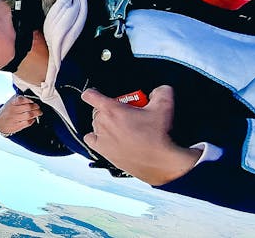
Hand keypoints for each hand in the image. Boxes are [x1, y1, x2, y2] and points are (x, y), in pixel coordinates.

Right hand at [0, 95, 42, 135]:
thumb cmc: (7, 111)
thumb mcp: (10, 102)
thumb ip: (19, 98)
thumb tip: (30, 99)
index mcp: (11, 103)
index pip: (21, 99)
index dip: (29, 100)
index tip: (32, 101)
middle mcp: (12, 110)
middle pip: (27, 107)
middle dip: (36, 107)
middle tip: (38, 107)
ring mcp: (14, 119)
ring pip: (29, 115)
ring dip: (36, 113)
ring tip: (39, 112)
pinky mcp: (17, 126)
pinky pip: (27, 123)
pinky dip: (32, 120)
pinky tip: (33, 118)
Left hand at [81, 86, 201, 185]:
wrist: (159, 162)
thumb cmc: (158, 136)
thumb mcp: (164, 106)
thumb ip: (161, 92)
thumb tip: (157, 91)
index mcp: (112, 110)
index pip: (91, 96)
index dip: (92, 92)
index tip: (95, 93)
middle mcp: (103, 123)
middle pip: (97, 110)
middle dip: (109, 110)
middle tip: (125, 114)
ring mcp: (101, 138)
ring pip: (95, 124)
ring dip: (104, 123)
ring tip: (120, 127)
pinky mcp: (103, 151)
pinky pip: (90, 139)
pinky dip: (95, 137)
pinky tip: (106, 137)